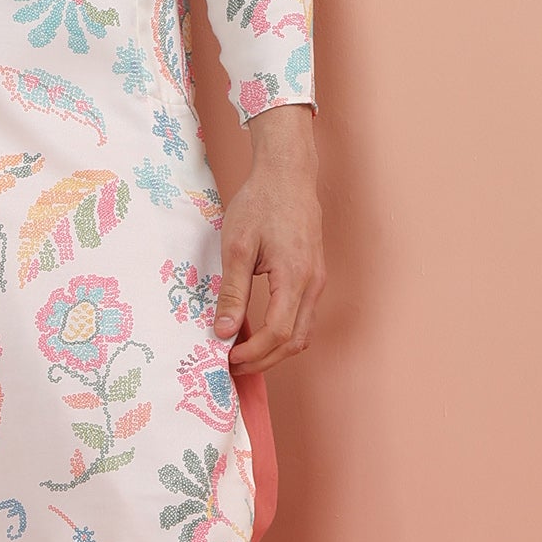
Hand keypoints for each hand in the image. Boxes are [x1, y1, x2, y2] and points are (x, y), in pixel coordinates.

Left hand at [215, 105, 327, 372]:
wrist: (287, 175)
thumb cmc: (259, 204)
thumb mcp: (236, 246)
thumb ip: (232, 292)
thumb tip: (224, 332)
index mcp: (294, 278)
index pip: (278, 334)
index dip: (253, 354)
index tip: (226, 359)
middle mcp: (313, 284)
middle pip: (294, 342)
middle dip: (264, 361)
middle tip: (232, 366)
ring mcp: (318, 281)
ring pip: (302, 333)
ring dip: (275, 351)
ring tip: (243, 354)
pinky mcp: (315, 276)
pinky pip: (303, 316)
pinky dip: (283, 333)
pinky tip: (258, 331)